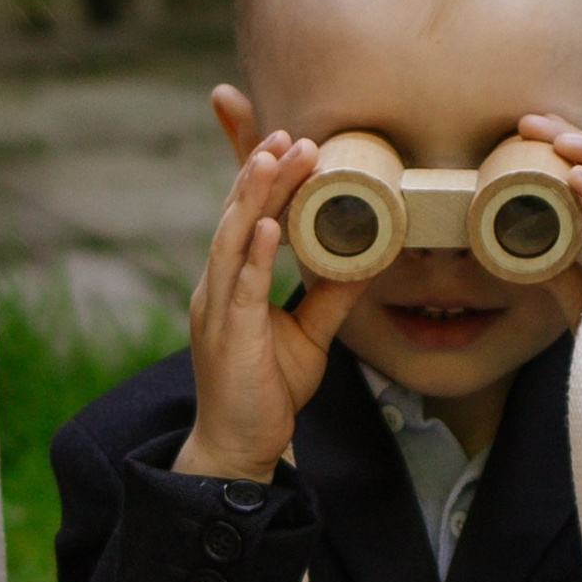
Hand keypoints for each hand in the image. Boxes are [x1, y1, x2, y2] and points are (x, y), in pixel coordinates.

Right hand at [172, 132, 367, 481]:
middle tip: (292, 134)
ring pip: (232, 239)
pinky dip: (256, 254)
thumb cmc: (265, 391)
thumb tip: (366, 261)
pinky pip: (242, 288)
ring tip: (274, 157)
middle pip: (236, 216)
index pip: (242, 216)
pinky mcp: (229, 336)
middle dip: (260, 171)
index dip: (255, 175)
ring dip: (253, 195)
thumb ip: (331, 298)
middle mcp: (216, 287)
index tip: (279, 135)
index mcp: (230, 282)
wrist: (238, 446)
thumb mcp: (309, 336)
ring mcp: (217, 310)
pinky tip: (272, 226)